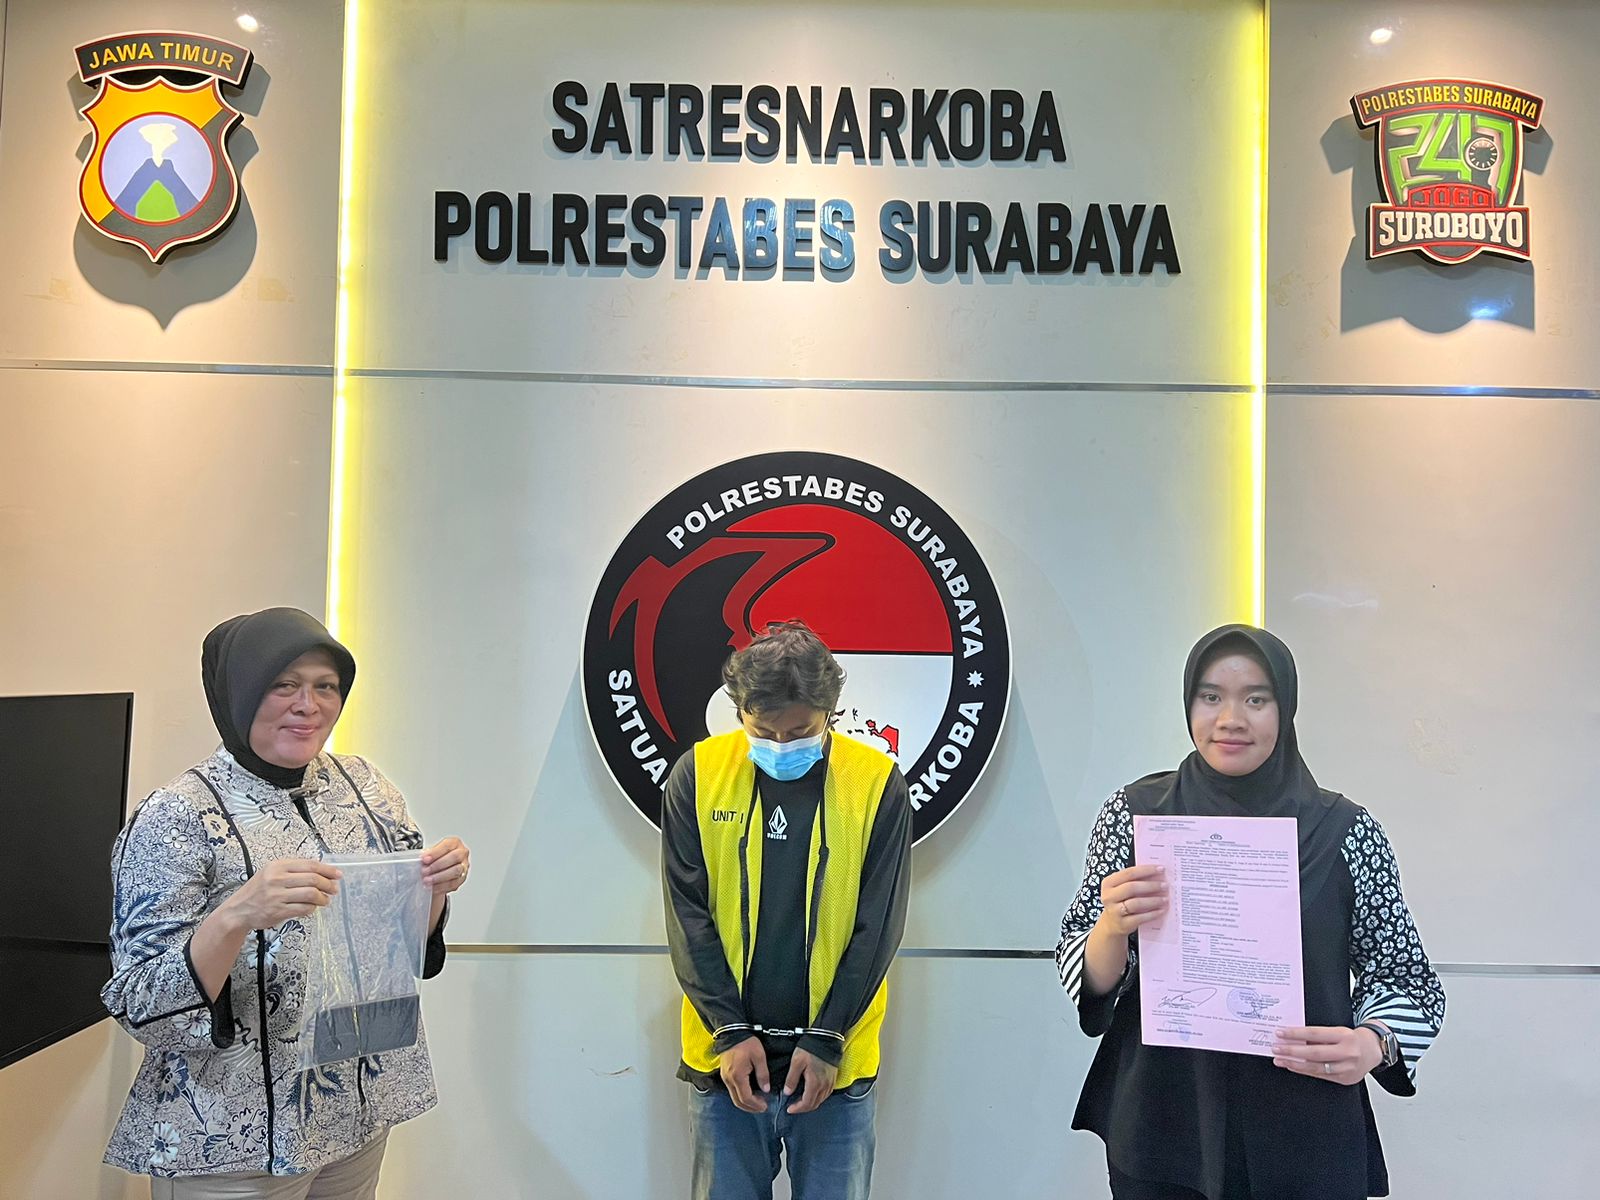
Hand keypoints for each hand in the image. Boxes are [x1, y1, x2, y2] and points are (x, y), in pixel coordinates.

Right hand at [222, 858, 340, 929]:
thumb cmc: (257, 891)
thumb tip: (321, 872)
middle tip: (334, 889)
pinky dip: (312, 908)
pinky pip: (303, 908)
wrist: (238, 910)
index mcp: (277, 866)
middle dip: (328, 884)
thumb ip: (293, 870)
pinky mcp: (277, 911)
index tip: (337, 874)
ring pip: (310, 894)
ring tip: (325, 900)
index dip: (327, 870)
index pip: (309, 865)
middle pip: (313, 879)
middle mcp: (276, 879)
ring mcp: (277, 896)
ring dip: (322, 898)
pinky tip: (312, 908)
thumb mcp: (271, 873)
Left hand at [421, 837, 470, 894]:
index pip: (447, 846)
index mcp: (455, 843)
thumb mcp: (431, 853)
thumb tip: (419, 860)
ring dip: (439, 877)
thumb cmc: (436, 858)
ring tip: (427, 880)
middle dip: (438, 865)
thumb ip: (427, 855)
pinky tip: (432, 887)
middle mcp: (462, 853)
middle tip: (425, 871)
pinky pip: (453, 883)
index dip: (435, 853)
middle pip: (454, 857)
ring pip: (455, 871)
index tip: (424, 859)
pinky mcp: (461, 879)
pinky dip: (441, 886)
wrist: (439, 868)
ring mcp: (464, 866)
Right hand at [718, 1036, 769, 1113]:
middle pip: (738, 1101)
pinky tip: (749, 1093)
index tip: (765, 1106)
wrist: (731, 1032)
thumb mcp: (759, 1056)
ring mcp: (725, 1078)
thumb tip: (766, 1089)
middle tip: (762, 1108)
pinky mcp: (724, 1074)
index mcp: (738, 1076)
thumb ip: (763, 1074)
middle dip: (750, 1108)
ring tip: (757, 1102)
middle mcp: (729, 1080)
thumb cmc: (746, 1043)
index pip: (746, 1098)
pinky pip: (731, 1090)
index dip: (756, 1105)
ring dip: (745, 1103)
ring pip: (733, 1097)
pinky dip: (740, 1096)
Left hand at [783, 1048, 837, 1113]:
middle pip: (814, 1104)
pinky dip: (817, 1098)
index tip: (789, 1109)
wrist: (826, 1039)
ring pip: (820, 1101)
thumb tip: (787, 1092)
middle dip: (803, 1108)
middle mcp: (824, 1086)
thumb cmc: (811, 1049)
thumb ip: (791, 1079)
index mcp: (815, 1083)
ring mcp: (830, 1083)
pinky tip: (811, 1094)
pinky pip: (825, 1095)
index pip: (806, 1104)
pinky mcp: (833, 1079)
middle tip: (793, 1107)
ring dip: (810, 1104)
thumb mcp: (797, 1062)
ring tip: (800, 1101)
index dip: (797, 1109)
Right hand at [1097, 864, 1167, 935]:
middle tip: (1165, 885)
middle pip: (1131, 887)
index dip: (1146, 870)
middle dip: (1151, 886)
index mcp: (1109, 883)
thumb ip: (1135, 880)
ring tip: (1165, 899)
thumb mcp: (1121, 888)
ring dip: (1153, 900)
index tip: (1161, 869)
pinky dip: (1153, 914)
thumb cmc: (1120, 901)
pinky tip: (1161, 910)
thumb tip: (1157, 874)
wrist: (1112, 923)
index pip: (1128, 873)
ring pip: (1136, 903)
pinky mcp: (1123, 924)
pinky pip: (1140, 918)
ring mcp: (1115, 911)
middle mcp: (1109, 896)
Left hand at [1272, 1024, 1383, 1085]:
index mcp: (1344, 1035)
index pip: (1315, 1033)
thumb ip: (1318, 1035)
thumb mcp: (1337, 1031)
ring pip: (1316, 1067)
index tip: (1280, 1033)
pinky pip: (1321, 1076)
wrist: (1372, 1050)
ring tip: (1280, 1060)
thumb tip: (1292, 1037)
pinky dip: (1305, 1071)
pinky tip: (1293, 1067)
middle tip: (1276, 1048)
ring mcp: (1347, 1068)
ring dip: (1295, 1064)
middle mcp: (1348, 1052)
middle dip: (1292, 1051)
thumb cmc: (1350, 1038)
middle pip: (1314, 1053)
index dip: (1296, 1034)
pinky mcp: (1346, 1079)